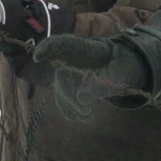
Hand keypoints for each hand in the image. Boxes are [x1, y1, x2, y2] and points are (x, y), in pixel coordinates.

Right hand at [32, 33, 151, 119]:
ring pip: (60, 88)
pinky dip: (70, 109)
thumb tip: (81, 99)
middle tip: (85, 111)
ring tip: (88, 116)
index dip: (47, 48)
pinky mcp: (68, 84)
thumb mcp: (119, 74)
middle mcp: (71, 58)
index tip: (38, 58)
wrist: (122, 67)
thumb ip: (102, 85)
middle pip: (60, 75)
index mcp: (84, 48)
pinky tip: (83, 117)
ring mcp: (68, 70)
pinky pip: (62, 97)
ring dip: (70, 105)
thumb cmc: (121, 65)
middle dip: (68, 96)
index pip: (61, 43)